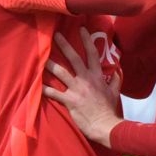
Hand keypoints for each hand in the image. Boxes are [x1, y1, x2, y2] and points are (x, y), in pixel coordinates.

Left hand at [42, 29, 122, 143]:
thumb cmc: (109, 110)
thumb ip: (115, 80)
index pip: (92, 54)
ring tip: (41, 58)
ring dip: (50, 64)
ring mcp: (77, 89)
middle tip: (55, 35)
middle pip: (73, 58)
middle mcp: (86, 79)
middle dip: (64, 45)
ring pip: (61, 72)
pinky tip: (38, 85)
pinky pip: (54, 93)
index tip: (82, 29)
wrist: (105, 126)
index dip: (87, 40)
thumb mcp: (115, 92)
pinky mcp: (70, 101)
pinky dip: (46, 89)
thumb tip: (118, 70)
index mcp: (97, 76)